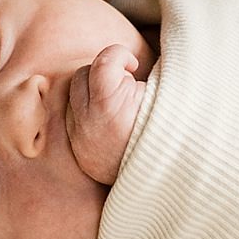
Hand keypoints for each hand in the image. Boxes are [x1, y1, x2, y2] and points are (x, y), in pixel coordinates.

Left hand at [62, 36, 151, 186]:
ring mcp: (78, 132)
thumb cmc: (165, 137)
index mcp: (109, 104)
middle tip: (129, 84)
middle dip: (106, 71)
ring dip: (95, 86)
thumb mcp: (161, 102)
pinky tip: (110, 116)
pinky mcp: (74, 143)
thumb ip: (144, 78)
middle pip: (84, 73)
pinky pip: (73, 111)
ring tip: (119, 99)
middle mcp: (87, 118)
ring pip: (75, 91)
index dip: (121, 56)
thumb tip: (137, 61)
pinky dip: (89, 106)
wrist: (155, 182)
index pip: (104, 61)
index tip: (134, 65)